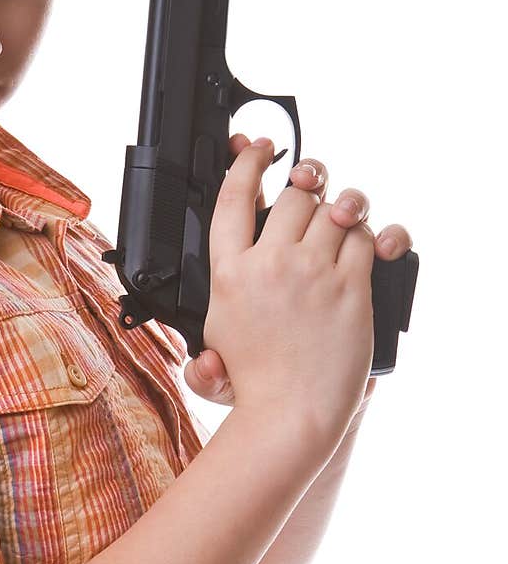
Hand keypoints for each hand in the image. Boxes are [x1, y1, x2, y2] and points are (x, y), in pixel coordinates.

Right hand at [184, 132, 413, 412]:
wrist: (292, 415)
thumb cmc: (256, 385)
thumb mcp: (213, 345)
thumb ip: (200, 329)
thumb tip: (198, 350)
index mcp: (229, 273)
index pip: (234, 197)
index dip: (247, 162)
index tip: (257, 148)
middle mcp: (270, 265)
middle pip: (292, 195)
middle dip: (304, 185)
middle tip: (309, 186)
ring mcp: (313, 274)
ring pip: (333, 209)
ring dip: (339, 207)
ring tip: (339, 215)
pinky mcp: (351, 288)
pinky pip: (364, 239)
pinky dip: (366, 235)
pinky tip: (359, 244)